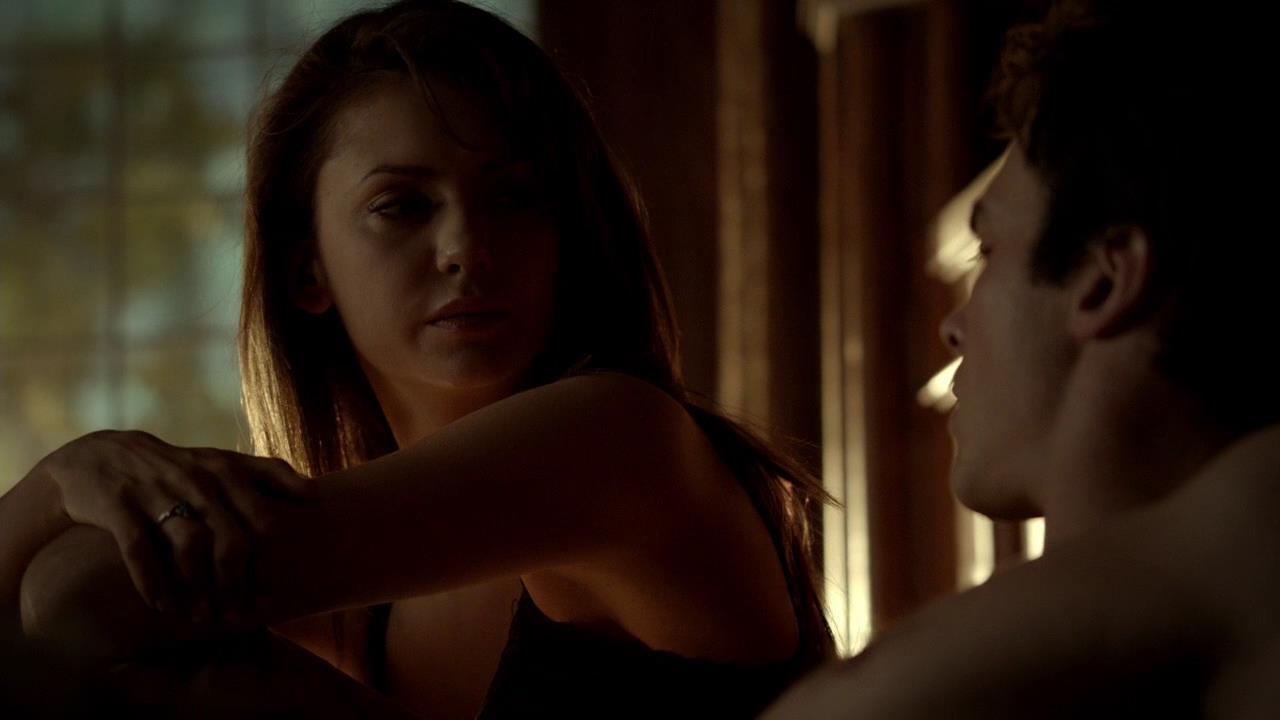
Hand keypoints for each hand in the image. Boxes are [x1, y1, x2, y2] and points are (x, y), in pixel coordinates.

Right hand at [32, 430, 316, 622]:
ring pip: (191, 546)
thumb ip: (268, 474)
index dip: (270, 564)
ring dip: (198, 589)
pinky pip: (141, 549)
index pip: (264, 522)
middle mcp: (197, 479)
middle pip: (233, 540)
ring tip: (200, 617)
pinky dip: (153, 582)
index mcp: (226, 471)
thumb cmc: (176, 468)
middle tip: (234, 615)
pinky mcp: (119, 504)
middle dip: (237, 585)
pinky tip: (162, 605)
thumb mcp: (221, 462)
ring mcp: (158, 491)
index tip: (269, 597)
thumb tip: (314, 494)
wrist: (101, 456)